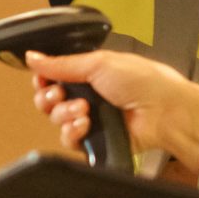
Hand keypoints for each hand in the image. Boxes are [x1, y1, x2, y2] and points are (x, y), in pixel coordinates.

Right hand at [26, 50, 198, 174]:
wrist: (165, 112)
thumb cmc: (146, 82)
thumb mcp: (98, 63)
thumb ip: (61, 63)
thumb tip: (33, 57)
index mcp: (90, 72)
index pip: (53, 77)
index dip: (43, 79)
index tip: (42, 79)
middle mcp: (89, 95)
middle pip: (49, 99)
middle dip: (49, 97)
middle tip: (58, 94)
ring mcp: (91, 119)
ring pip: (57, 120)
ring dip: (65, 113)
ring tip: (83, 110)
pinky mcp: (94, 140)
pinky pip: (68, 139)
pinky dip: (72, 132)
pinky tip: (85, 124)